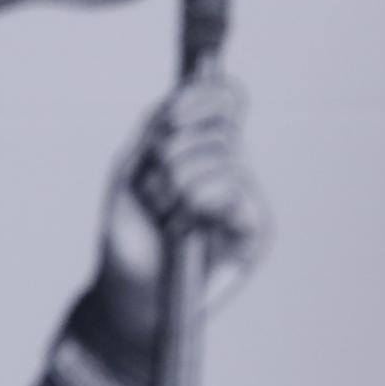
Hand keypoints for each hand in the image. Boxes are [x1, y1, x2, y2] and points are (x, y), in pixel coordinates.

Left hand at [83, 67, 268, 358]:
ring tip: (164, 213)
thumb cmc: (129, 231)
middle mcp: (230, 167)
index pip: (224, 99)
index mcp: (202, 146)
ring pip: (224, 156)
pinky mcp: (254, 229)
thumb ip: (156, 128)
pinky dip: (198, 201)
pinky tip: (183, 226)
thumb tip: (180, 97)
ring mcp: (245, 198)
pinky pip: (233, 192)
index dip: (202, 97)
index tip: (169, 116)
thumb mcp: (131, 169)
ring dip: (177, 181)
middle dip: (172, 150)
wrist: (130, 289)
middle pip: (221, 126)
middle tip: (152, 188)